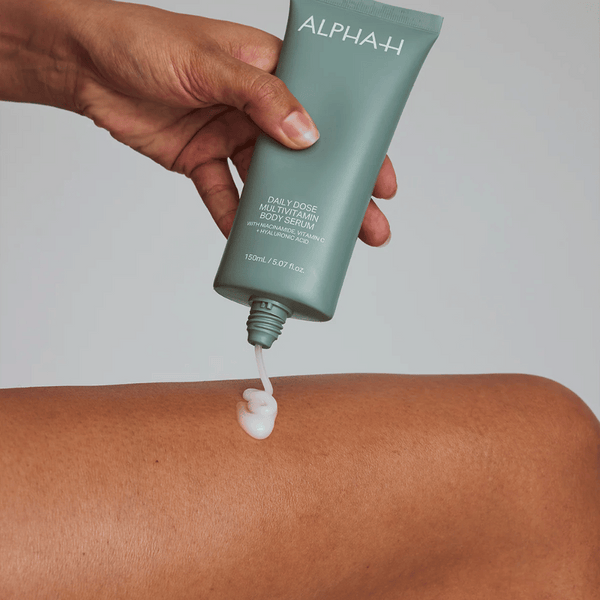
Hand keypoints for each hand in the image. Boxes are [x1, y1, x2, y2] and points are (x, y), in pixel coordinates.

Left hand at [1, 0, 397, 244]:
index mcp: (270, 71)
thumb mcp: (210, 63)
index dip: (357, 147)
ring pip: (269, 183)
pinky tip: (253, 242)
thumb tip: (307, 135)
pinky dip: (236, 220)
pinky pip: (225, 196)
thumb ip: (261, 97)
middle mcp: (255, 108)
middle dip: (334, 194)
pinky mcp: (201, 161)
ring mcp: (229, 136)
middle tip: (363, 227)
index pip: (327, 110)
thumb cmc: (144, 41)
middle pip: (305, 158)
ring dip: (290, 213)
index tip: (381, 179)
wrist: (86, 64)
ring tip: (316, 243)